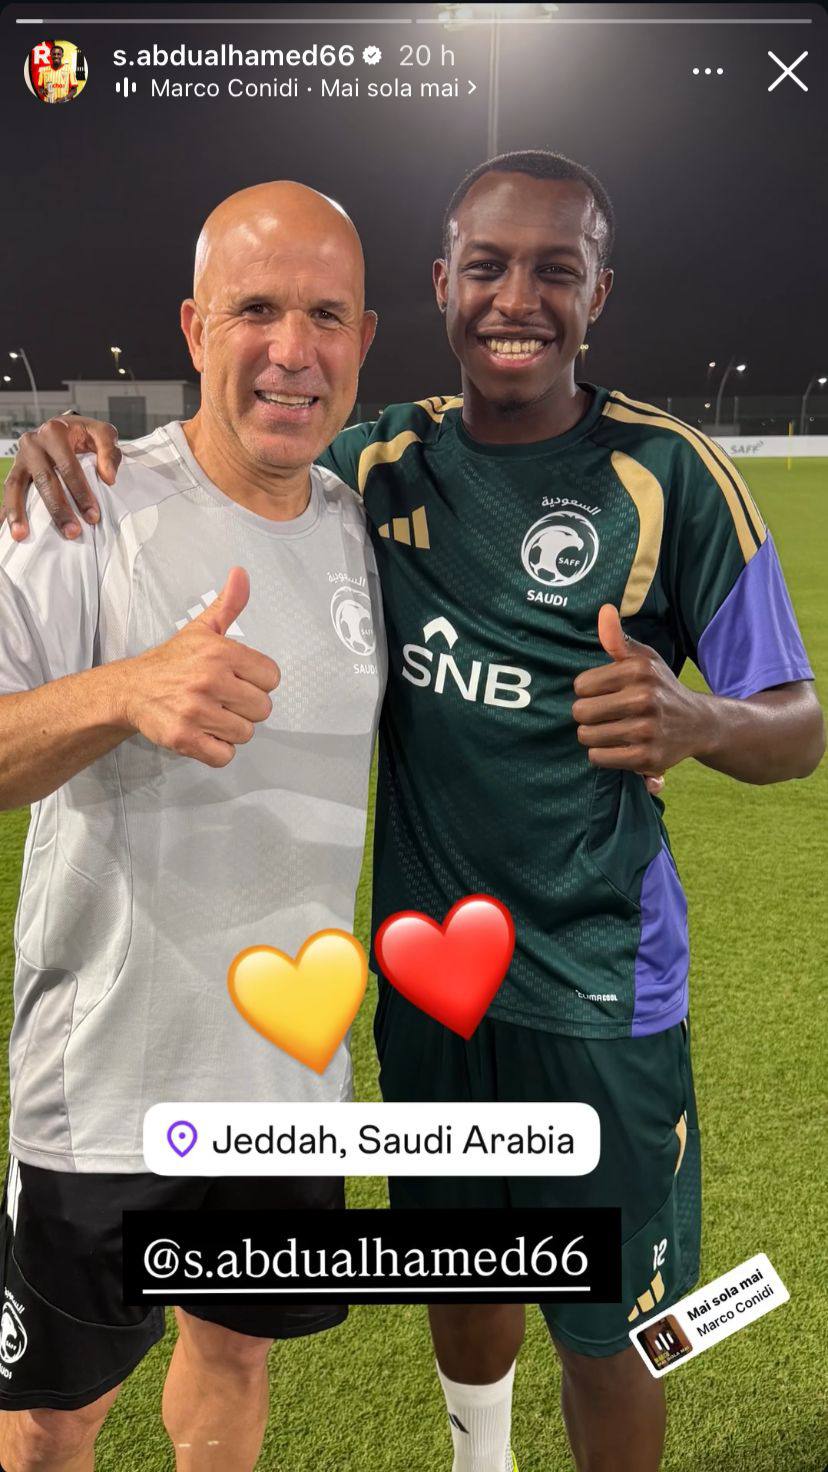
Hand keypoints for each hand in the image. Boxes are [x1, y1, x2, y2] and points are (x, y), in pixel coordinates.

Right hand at [2, 416, 120, 541]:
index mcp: (54, 431)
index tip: (93, 516)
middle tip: (72, 532)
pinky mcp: (14, 470)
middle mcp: (33, 443)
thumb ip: (109, 451)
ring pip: (16, 486)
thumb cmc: (84, 435)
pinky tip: (6, 530)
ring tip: (21, 535)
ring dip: (19, 513)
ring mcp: (20, 458)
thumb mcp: (102, 433)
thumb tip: (109, 478)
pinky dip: (6, 511)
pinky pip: (8, 492)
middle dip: (58, 509)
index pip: (68, 466)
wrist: (62, 427)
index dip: (80, 492)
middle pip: (44, 480)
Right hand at [120, 568, 280, 768]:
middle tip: (223, 700)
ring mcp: (196, 711)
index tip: (238, 680)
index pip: (272, 677)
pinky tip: (204, 734)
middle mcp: (209, 680)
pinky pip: (224, 755)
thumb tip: (241, 573)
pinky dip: (217, 750)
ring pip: (245, 733)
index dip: (258, 682)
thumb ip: (229, 605)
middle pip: (263, 709)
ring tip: (211, 716)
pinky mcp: (184, 738)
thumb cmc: (172, 662)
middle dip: (245, 708)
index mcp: (220, 653)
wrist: (130, 689)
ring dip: (231, 730)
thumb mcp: (201, 629)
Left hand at [572, 605, 708, 785]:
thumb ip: (618, 639)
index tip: (604, 693)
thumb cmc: (661, 688)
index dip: (588, 691)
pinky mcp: (647, 757)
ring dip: (594, 735)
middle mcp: (644, 698)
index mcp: (639, 670)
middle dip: (587, 715)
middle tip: (605, 715)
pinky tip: (617, 746)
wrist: (699, 723)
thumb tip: (605, 610)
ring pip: (587, 736)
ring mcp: (647, 730)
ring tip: (612, 730)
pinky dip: (602, 755)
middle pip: (580, 712)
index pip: (580, 685)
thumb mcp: (644, 659)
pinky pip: (599, 758)